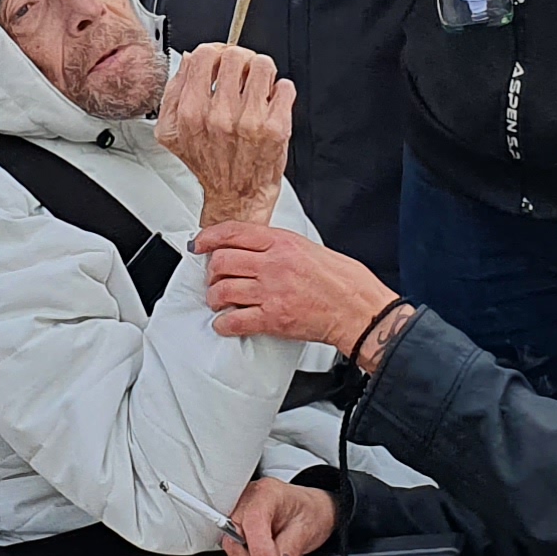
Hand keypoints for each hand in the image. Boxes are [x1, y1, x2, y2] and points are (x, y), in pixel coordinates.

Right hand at [159, 42, 294, 225]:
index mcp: (192, 113)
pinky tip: (271, 103)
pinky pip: (285, 87)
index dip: (215, 51)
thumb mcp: (172, 133)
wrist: (236, 197)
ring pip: (263, 65)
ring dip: (262, 72)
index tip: (221, 59)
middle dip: (241, 59)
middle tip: (242, 73)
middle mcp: (220, 116)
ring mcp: (250, 121)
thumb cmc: (209, 165)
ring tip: (258, 86)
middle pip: (235, 55)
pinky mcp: (276, 128)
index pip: (204, 55)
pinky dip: (280, 91)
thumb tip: (188, 60)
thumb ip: (174, 92)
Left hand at [201, 219, 398, 353]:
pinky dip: (223, 323)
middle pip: (222, 261)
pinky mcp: (273, 318)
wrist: (357, 308)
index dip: (208, 237)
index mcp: (282, 242)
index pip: (233, 232)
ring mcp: (271, 292)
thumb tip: (253, 249)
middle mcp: (273, 264)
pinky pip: (235, 320)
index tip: (199, 243)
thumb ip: (278, 247)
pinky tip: (225, 323)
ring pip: (223, 290)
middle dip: (212, 272)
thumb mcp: (308, 247)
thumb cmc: (342, 280)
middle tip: (214, 278)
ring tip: (219, 302)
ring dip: (215, 298)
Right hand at [223, 476, 338, 555]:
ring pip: (232, 551)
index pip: (252, 522)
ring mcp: (238, 516)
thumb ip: (288, 549)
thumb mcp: (307, 530)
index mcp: (266, 494)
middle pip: (235, 539)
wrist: (312, 511)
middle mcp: (246, 502)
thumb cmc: (311, 512)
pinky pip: (236, 554)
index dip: (260, 550)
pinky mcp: (236, 530)